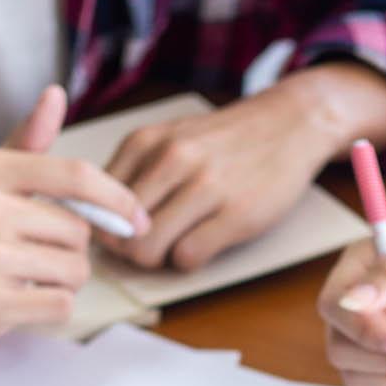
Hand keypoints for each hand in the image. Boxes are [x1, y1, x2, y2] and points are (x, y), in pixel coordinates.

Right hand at [0, 86, 148, 355]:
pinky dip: (50, 307)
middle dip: (71, 251)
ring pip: (75, 270)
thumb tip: (56, 95)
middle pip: (79, 232)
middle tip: (35, 258)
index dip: (117, 198)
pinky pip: (60, 304)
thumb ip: (24, 145)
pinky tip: (20, 302)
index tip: (136, 217)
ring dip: (62, 281)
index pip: (75, 176)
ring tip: (25, 279)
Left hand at [99, 78, 339, 270]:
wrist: (289, 124)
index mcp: (146, 143)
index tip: (120, 233)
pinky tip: (200, 246)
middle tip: (147, 247)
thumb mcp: (169, 138)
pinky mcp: (235, 214)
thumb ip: (135, 172)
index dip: (104, 227)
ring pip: (148, 248)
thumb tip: (100, 220)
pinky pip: (187, 257)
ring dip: (156, 260)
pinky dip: (188, 261)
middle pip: (119, 232)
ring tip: (173, 247)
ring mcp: (205, 187)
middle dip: (127, 249)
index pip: (97, 203)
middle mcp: (171, 160)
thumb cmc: (224, 141)